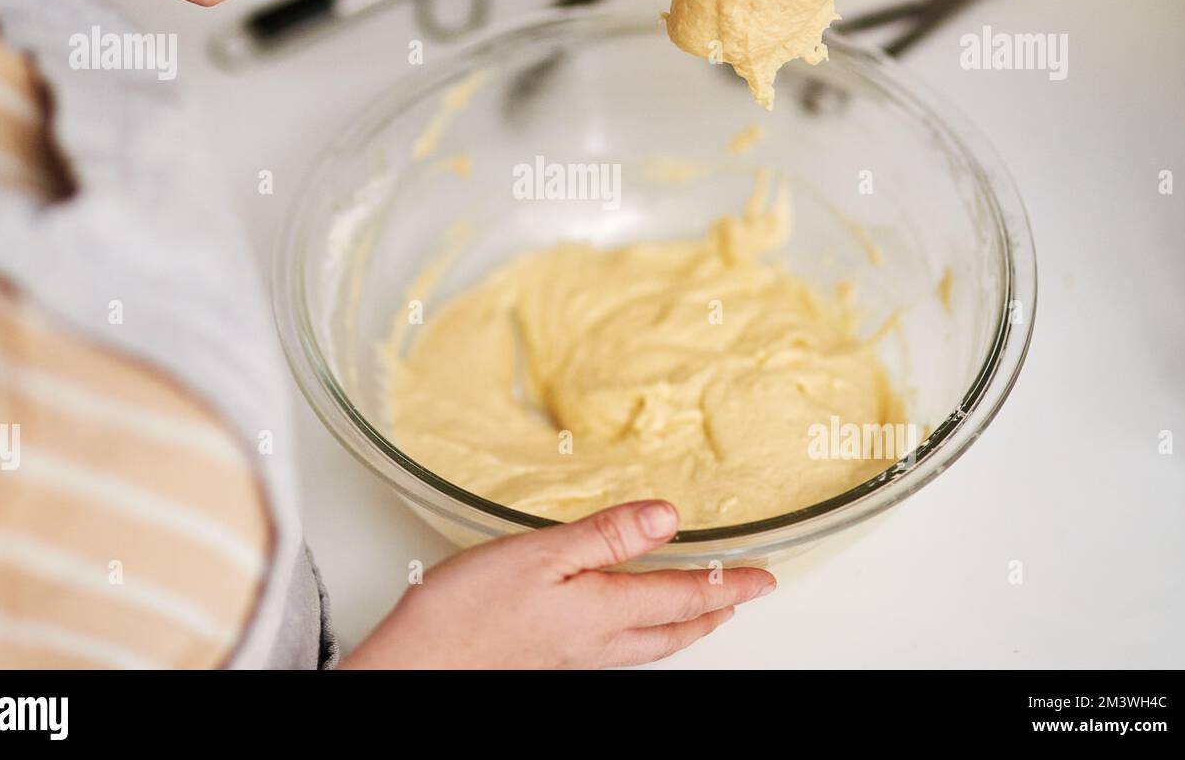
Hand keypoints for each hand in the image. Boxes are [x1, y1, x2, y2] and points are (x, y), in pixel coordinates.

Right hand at [341, 501, 775, 668]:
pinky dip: (646, 631)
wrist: (421, 666)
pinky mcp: (552, 659)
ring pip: (650, 644)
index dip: (728, 584)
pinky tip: (626, 622)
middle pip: (675, 631)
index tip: (763, 577)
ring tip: (700, 611)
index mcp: (603, 611)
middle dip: (715, 612)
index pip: (683, 596)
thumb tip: (667, 518)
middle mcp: (598, 642)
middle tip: (744, 596)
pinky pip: (620, 648)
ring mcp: (576, 656)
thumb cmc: (469, 612)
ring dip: (684, 625)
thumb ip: (606, 536)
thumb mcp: (542, 554)